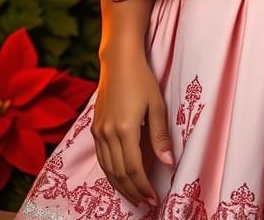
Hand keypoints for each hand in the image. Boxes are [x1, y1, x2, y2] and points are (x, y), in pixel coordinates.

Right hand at [91, 46, 172, 207]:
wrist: (118, 60)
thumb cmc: (141, 79)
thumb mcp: (156, 105)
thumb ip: (160, 136)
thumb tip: (169, 163)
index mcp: (124, 129)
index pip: (133, 168)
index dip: (143, 186)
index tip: (154, 198)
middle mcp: (107, 133)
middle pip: (119, 173)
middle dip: (133, 191)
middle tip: (146, 203)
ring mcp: (98, 131)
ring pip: (107, 169)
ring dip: (120, 186)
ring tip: (134, 196)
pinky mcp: (95, 127)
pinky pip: (101, 158)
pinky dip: (110, 172)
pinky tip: (119, 177)